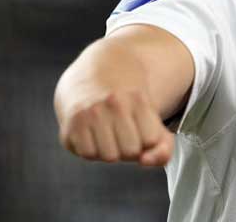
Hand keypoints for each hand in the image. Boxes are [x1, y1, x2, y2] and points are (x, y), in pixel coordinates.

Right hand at [58, 89, 174, 166]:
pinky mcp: (71, 124)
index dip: (146, 139)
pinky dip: (92, 150)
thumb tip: (145, 161)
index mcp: (137, 98)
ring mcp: (90, 112)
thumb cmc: (127, 102)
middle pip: (130, 152)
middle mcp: (113, 103)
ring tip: (108, 131)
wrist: (92, 75)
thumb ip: (164, 146)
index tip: (140, 125)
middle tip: (122, 130)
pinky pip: (88, 155)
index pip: (151, 141)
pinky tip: (92, 134)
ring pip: (109, 157)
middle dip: (129, 147)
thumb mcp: (152, 116)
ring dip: (110, 150)